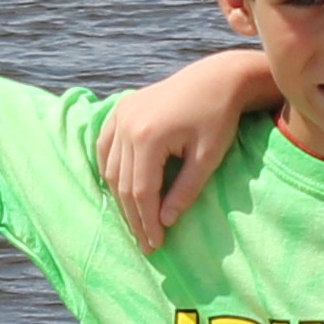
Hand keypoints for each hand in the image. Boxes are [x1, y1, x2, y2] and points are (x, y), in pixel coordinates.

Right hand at [94, 56, 264, 251]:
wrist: (216, 78)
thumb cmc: (218, 119)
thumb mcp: (207, 158)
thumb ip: (185, 191)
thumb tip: (165, 222)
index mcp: (149, 136)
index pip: (141, 192)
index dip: (147, 221)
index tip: (156, 245)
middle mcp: (127, 124)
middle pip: (123, 184)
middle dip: (134, 217)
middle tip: (146, 243)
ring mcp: (121, 114)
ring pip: (110, 169)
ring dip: (121, 198)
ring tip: (136, 222)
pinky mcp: (121, 109)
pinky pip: (105, 147)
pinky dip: (110, 170)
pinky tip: (121, 190)